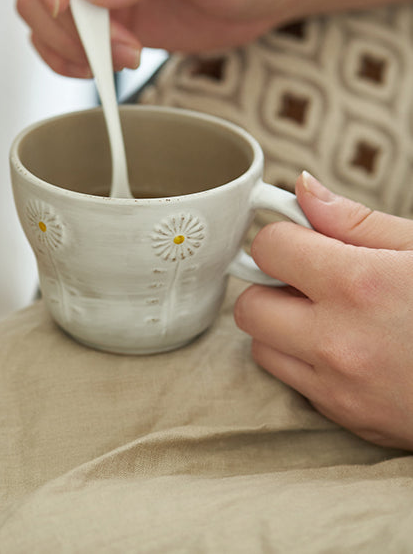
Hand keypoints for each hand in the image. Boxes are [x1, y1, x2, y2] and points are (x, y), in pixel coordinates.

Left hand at [234, 171, 412, 450]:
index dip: (283, 237)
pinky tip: (346, 347)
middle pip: (248, 303)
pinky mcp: (347, 419)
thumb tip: (302, 191)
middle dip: (270, 284)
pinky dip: (304, 361)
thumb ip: (356, 221)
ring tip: (327, 314)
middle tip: (308, 278)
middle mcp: (339, 341)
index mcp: (361, 285)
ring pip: (261, 347)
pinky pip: (293, 383)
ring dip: (280, 326)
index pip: (269, 247)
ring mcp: (340, 387)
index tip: (300, 239)